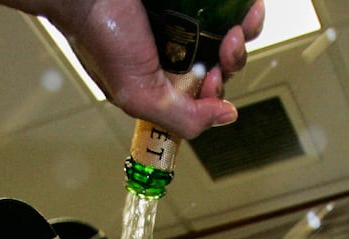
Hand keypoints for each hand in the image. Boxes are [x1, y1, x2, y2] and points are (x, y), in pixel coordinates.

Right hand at [16, 0, 264, 139]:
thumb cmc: (101, 36)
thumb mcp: (137, 95)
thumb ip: (180, 117)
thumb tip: (225, 117)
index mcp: (160, 82)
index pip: (203, 96)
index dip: (217, 92)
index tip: (211, 77)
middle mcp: (174, 54)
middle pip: (222, 65)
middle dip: (232, 60)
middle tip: (228, 43)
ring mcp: (184, 22)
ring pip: (230, 34)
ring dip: (246, 33)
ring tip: (240, 23)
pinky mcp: (190, 0)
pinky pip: (226, 6)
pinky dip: (243, 8)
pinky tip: (247, 7)